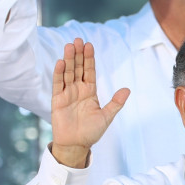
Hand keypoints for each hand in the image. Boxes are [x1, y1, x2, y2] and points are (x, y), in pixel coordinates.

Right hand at [49, 38, 128, 167]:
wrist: (76, 145)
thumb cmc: (91, 132)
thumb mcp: (106, 116)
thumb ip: (115, 103)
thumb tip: (127, 89)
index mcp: (90, 92)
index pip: (89, 71)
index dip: (89, 59)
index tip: (89, 45)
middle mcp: (78, 90)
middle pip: (78, 68)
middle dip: (78, 54)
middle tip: (78, 40)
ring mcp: (67, 94)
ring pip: (68, 73)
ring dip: (68, 59)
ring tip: (69, 46)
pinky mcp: (57, 100)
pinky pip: (58, 84)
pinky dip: (59, 73)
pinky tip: (60, 62)